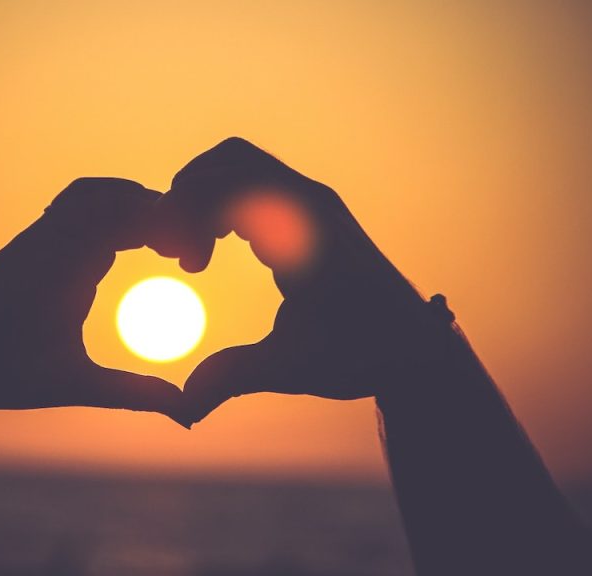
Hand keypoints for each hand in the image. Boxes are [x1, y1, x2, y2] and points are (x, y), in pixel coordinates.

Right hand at [0, 178, 186, 424]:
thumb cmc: (9, 375)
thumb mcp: (86, 384)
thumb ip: (135, 391)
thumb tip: (186, 413)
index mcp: (85, 266)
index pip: (139, 227)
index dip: (172, 233)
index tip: (195, 264)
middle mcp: (71, 244)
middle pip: (134, 202)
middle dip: (171, 216)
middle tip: (194, 254)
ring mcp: (53, 236)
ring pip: (112, 193)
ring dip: (148, 207)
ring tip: (174, 247)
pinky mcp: (36, 237)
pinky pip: (83, 200)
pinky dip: (118, 204)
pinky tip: (146, 237)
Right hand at [150, 138, 434, 422]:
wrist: (415, 346)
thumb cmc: (360, 355)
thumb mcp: (292, 367)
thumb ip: (233, 376)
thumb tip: (181, 407)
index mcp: (305, 231)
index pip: (229, 186)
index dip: (188, 216)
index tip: (186, 267)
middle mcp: (310, 203)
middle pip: (229, 160)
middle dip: (189, 197)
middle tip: (176, 253)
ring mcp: (312, 201)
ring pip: (240, 165)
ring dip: (206, 197)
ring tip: (194, 257)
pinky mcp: (311, 211)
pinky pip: (256, 182)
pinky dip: (224, 203)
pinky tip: (215, 252)